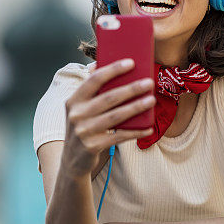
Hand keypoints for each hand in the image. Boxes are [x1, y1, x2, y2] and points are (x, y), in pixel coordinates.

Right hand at [61, 59, 154, 178]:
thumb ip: (91, 90)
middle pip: (109, 98)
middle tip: (149, 82)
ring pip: (116, 116)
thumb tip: (100, 64)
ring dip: (136, 107)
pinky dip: (135, 132)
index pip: (94, 79)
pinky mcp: (93, 146)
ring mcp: (83, 131)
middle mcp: (76, 114)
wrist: (72, 160)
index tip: (131, 62)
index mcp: (74, 100)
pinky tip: (148, 127)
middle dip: (131, 89)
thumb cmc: (83, 127)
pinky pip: (119, 136)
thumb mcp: (80, 109)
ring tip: (151, 100)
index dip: (113, 70)